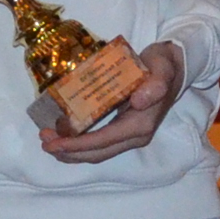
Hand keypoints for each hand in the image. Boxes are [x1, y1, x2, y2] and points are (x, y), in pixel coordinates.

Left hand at [36, 41, 184, 163]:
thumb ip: (155, 84)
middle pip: (97, 153)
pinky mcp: (123, 130)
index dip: (77, 145)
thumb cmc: (164, 65)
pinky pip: (98, 144)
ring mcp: (130, 135)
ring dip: (71, 151)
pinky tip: (63, 136)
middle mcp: (136, 136)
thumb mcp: (162, 68)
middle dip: (68, 151)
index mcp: (141, 125)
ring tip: (48, 140)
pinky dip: (79, 144)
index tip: (54, 142)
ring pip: (97, 152)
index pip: (103, 141)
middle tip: (44, 141)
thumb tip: (139, 101)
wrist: (175, 67)